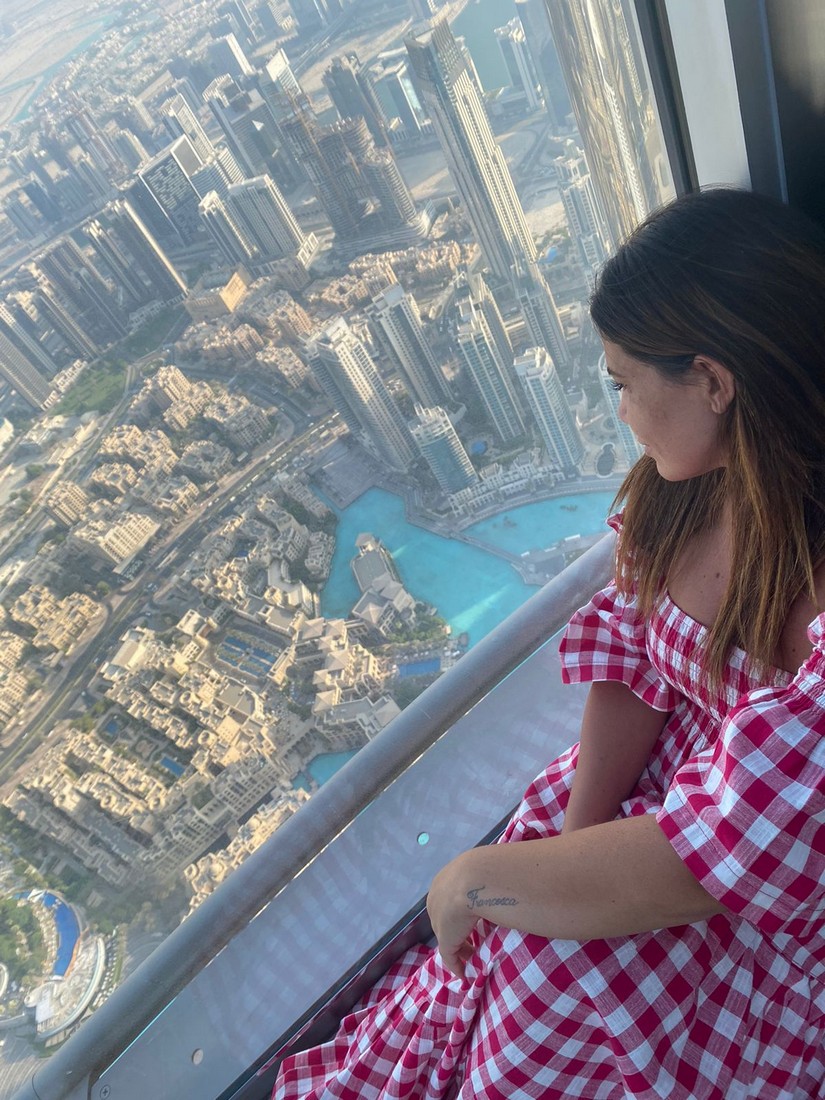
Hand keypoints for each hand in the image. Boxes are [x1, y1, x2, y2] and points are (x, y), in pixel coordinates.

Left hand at [426, 852, 478, 979]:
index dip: (462, 913)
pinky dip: (457, 966)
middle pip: (446, 919)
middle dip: (459, 932)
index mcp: (446, 879)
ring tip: (474, 958)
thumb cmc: (489, 870)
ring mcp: (438, 918)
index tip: (475, 922)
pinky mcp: (445, 938)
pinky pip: (450, 956)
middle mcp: (437, 897)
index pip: (450, 899)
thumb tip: (506, 882)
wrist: (477, 878)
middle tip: (475, 943)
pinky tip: (467, 975)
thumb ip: (489, 879)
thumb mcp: (486, 871)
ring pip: (448, 937)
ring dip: (460, 948)